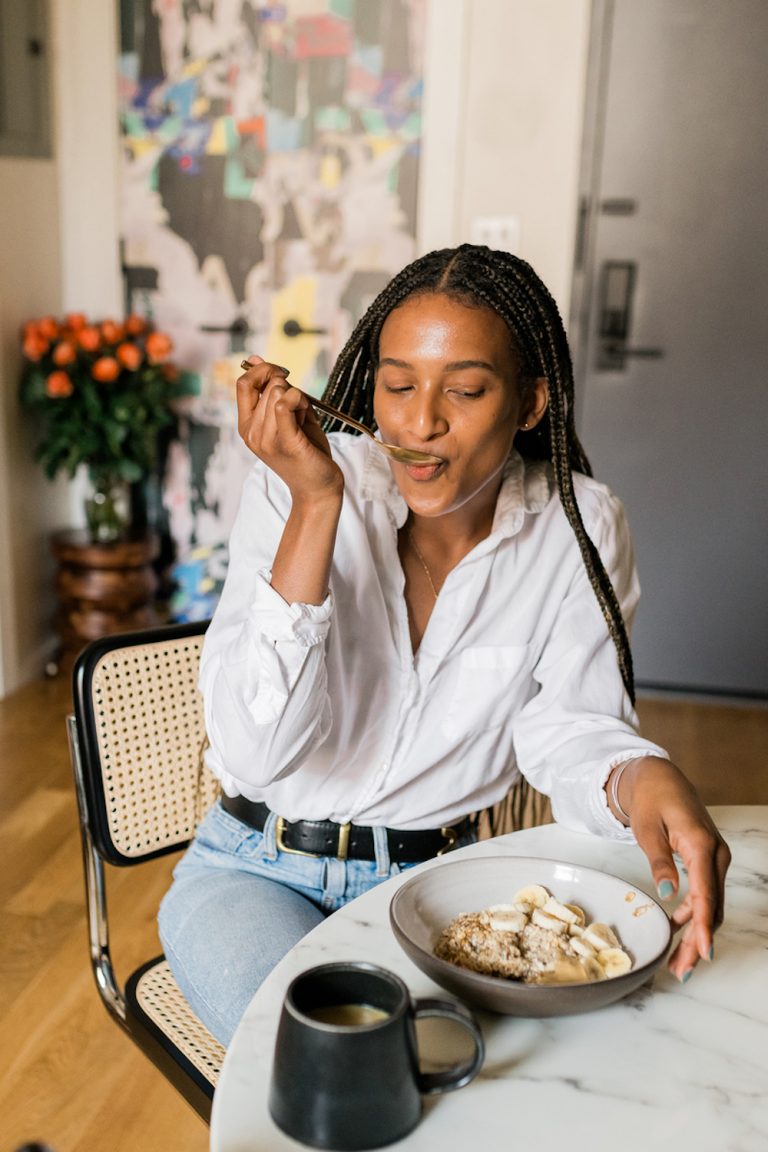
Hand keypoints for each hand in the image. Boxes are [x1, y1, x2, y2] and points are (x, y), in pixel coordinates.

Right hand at [237, 356, 342, 501]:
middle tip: (299, 411)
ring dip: (299, 399)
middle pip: (268, 384)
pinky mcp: (285, 442)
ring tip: (303, 421)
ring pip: (279, 391)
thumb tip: (253, 358)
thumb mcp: (285, 416)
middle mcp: (251, 432)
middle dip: (289, 388)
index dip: (264, 370)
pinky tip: (304, 416)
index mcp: (247, 426)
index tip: (283, 375)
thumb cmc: (306, 452)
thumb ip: (271, 389)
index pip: (243, 383)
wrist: (317, 488)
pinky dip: (299, 401)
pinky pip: (284, 405)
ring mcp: (265, 439)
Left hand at [616, 757, 730, 980]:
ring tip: (678, 961)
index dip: (704, 927)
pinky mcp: (709, 860)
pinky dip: (695, 915)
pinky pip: (707, 893)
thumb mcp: (647, 830)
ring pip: (711, 904)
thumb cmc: (651, 799)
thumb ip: (659, 862)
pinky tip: (678, 931)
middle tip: (680, 970)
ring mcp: (715, 858)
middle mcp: (716, 853)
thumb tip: (668, 894)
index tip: (703, 953)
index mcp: (700, 844)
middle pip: (712, 906)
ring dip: (697, 933)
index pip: (706, 894)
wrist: (659, 777)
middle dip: (699, 941)